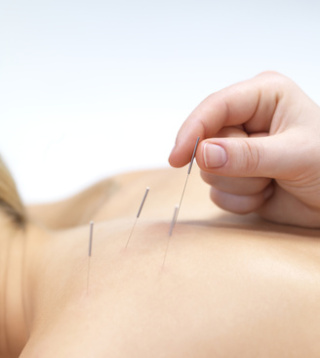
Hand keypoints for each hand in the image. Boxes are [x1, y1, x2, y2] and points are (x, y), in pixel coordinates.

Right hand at [169, 72, 319, 227]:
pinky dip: (241, 200)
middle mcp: (246, 121)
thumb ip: (248, 155)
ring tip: (271, 184)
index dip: (193, 131)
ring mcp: (238, 150)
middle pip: (206, 143)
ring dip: (241, 186)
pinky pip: (217, 192)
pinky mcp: (235, 176)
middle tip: (267, 174)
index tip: (176, 158)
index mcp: (262, 97)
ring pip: (209, 171)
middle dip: (234, 167)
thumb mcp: (295, 156)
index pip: (215, 107)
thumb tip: (202, 154)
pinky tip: (265, 195)